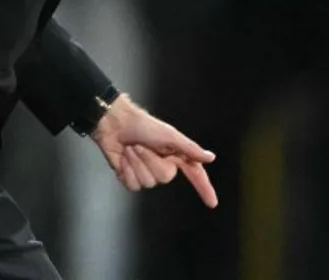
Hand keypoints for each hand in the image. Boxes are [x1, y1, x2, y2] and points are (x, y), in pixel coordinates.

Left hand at [91, 94, 218, 207]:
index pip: (195, 174)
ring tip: (131, 148)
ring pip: (147, 183)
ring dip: (137, 163)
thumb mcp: (170, 136)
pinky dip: (126, 170)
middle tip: (141, 145)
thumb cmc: (143, 125)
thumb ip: (190, 150)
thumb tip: (211, 158)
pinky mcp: (130, 177)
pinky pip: (133, 185)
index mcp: (175, 155)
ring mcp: (146, 173)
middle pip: (165, 178)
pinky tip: (123, 158)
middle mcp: (163, 166)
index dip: (204, 188)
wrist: (115, 124)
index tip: (213, 203)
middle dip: (150, 160)